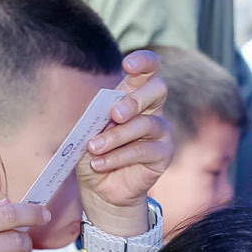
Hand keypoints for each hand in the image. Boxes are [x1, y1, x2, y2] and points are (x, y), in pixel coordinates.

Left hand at [77, 51, 174, 236]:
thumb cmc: (94, 153)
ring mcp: (160, 131)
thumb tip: (105, 109)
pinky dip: (119, 156)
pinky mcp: (163, 154)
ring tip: (94, 148)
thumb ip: (96, 116)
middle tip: (114, 114)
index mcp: (132, 96)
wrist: (100, 189)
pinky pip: (144, 150)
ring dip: (117, 136)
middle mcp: (151, 109)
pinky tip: (100, 163)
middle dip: (134, 100)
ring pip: (147, 123)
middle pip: (157, 89)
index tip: (128, 64)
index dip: (144, 62)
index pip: (147, 71)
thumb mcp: (88, 130)